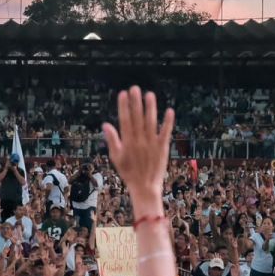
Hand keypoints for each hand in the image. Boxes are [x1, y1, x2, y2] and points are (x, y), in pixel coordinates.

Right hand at [102, 87, 173, 203]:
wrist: (144, 187)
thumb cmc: (129, 173)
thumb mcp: (116, 157)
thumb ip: (112, 140)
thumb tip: (105, 125)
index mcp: (127, 142)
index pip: (125, 120)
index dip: (124, 106)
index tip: (123, 94)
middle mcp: (139, 141)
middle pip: (137, 118)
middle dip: (136, 103)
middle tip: (135, 88)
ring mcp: (152, 144)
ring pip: (151, 122)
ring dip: (150, 108)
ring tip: (149, 94)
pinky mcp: (162, 148)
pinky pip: (165, 133)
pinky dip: (168, 122)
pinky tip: (169, 110)